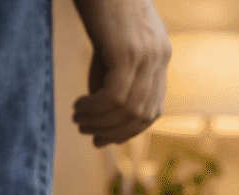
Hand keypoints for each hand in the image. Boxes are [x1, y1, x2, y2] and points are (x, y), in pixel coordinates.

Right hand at [72, 0, 170, 146]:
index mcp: (160, 56)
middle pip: (143, 114)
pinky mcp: (128, 51)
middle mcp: (159, 58)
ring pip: (128, 108)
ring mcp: (146, 55)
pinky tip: (79, 106)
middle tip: (89, 133)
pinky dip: (96, 109)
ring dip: (101, 122)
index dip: (130, 130)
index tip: (105, 138)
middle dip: (115, 132)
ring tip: (78, 120)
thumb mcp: (110, 44)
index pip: (153, 109)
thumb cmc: (100, 4)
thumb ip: (112, 75)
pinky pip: (114, 96)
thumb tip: (103, 114)